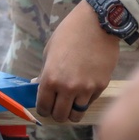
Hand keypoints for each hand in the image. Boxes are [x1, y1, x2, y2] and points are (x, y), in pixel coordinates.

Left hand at [36, 3, 119, 122]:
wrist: (97, 24)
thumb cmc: (69, 33)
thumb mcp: (50, 51)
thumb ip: (44, 73)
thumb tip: (37, 86)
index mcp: (51, 78)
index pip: (43, 107)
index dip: (43, 109)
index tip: (45, 106)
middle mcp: (67, 87)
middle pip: (60, 116)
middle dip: (57, 113)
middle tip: (58, 106)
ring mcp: (85, 89)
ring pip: (76, 115)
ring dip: (72, 111)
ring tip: (71, 102)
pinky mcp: (100, 87)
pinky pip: (90, 102)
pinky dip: (85, 100)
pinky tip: (84, 88)